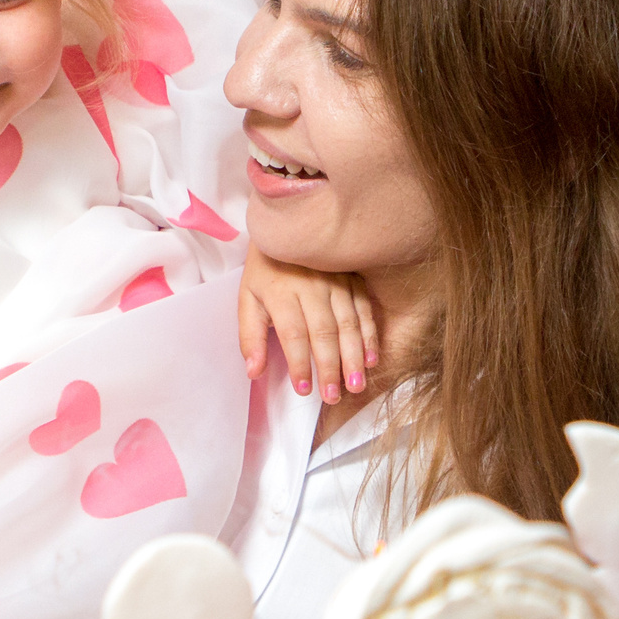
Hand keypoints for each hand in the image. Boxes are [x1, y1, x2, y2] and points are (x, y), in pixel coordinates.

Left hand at [239, 248, 379, 403]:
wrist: (288, 222)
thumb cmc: (266, 269)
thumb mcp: (248, 298)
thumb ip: (251, 336)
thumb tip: (254, 372)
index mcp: (281, 292)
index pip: (293, 334)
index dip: (300, 364)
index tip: (304, 390)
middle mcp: (311, 287)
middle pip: (323, 333)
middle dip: (329, 367)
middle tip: (333, 395)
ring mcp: (335, 282)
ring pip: (348, 324)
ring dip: (353, 357)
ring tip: (355, 385)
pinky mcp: (353, 279)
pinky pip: (364, 311)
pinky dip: (369, 336)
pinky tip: (371, 359)